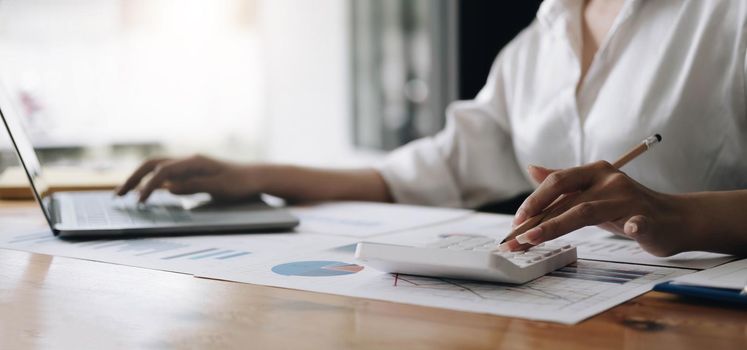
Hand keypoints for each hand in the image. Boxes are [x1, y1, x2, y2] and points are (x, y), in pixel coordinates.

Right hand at [116, 155, 260, 202]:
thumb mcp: (219, 187)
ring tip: (123, 194)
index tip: (138, 202)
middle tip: (117, 196)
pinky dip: (151, 182)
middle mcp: (188, 160)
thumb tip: (168, 188)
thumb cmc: (241, 183)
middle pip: (152, 164)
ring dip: (139, 179)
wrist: (256, 177)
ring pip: (157, 168)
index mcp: (194, 162)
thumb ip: (194, 186)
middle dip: (133, 178)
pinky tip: (145, 193)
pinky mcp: (191, 173)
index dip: (148, 186)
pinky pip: (166, 175)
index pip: (162, 171)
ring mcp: (189, 166)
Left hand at [505, 161, 692, 256]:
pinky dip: (633, 225)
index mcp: (594, 171)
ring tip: (534, 239)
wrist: (675, 218)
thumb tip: (532, 169)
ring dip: (557, 226)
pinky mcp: (648, 219)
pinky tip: (628, 229)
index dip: (532, 203)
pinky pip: (639, 222)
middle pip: (567, 198)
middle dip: (537, 219)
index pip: (556, 183)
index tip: (514, 224)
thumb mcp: (593, 191)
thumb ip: (563, 183)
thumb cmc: (627, 206)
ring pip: (587, 211)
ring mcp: (629, 198)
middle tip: (515, 238)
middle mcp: (609, 181)